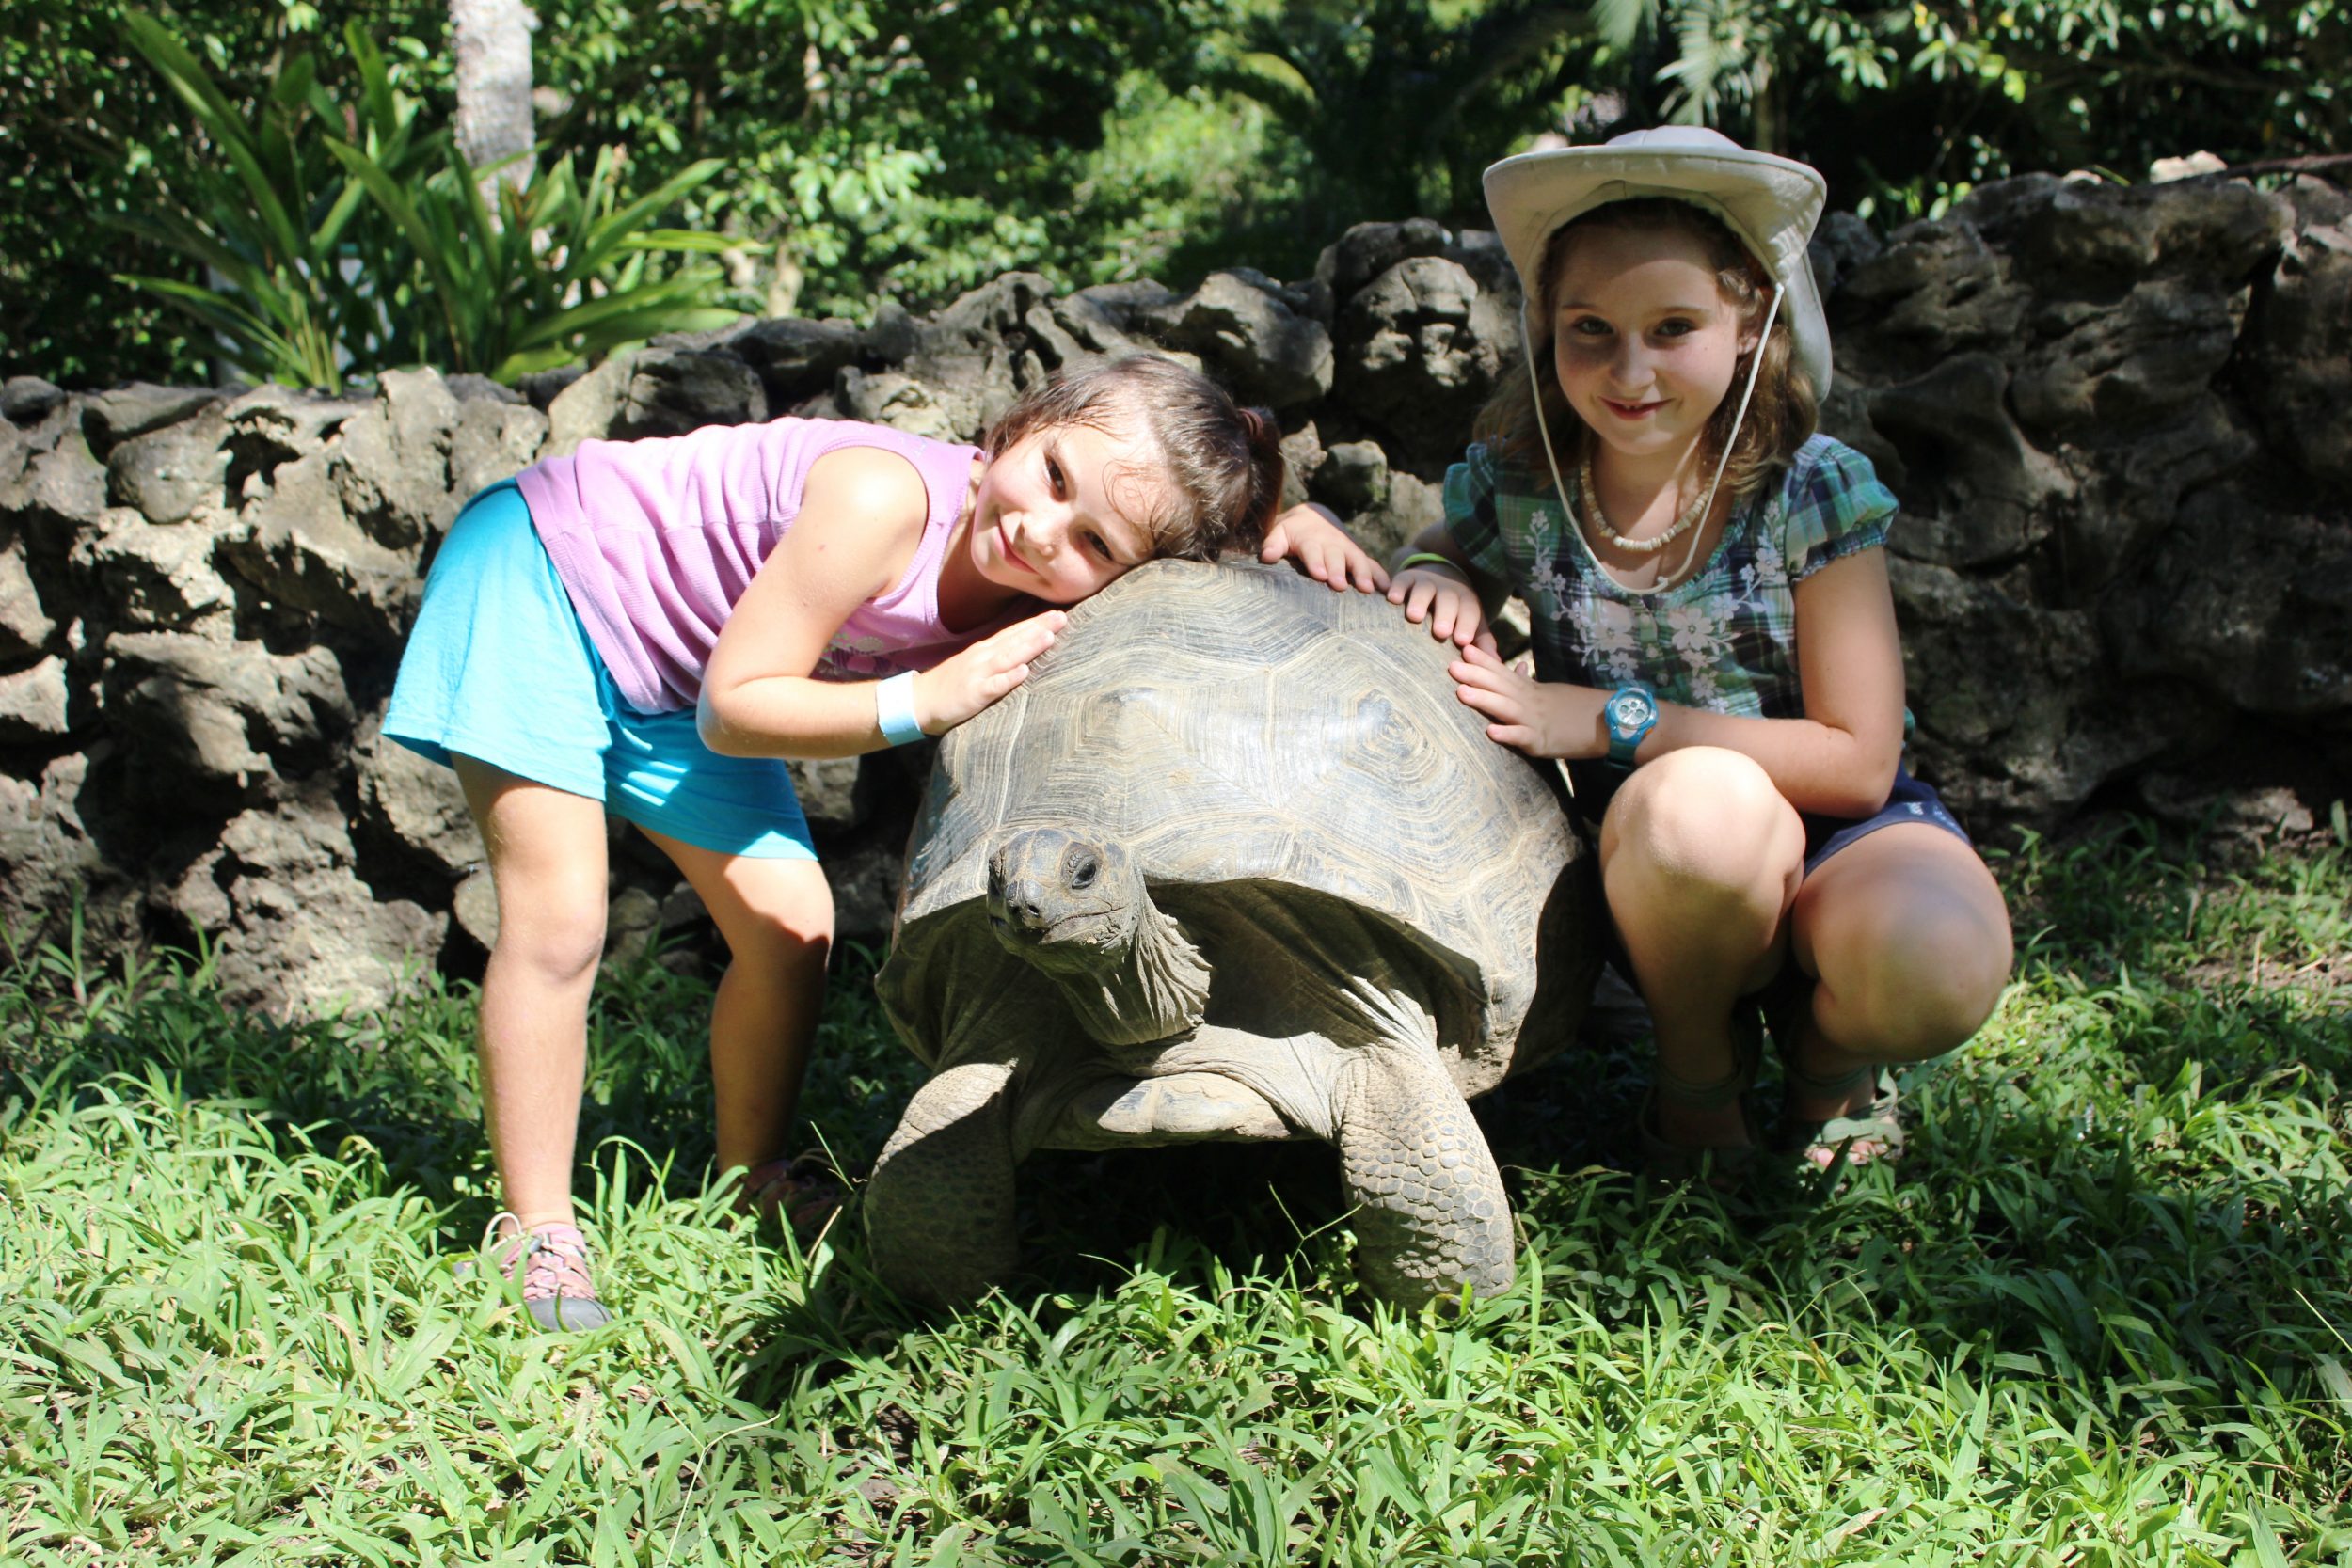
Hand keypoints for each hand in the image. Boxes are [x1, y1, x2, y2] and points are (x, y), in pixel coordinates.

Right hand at [913, 609, 1066, 731]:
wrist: (917, 701)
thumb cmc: (948, 686)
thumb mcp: (973, 666)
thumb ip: (995, 659)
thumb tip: (1022, 654)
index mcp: (984, 650)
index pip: (1013, 632)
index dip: (1035, 623)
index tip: (1056, 614)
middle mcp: (982, 657)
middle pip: (1014, 639)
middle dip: (1039, 628)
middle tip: (1062, 617)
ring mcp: (977, 674)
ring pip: (1007, 657)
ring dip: (1028, 646)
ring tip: (1049, 636)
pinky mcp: (973, 694)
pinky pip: (993, 685)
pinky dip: (1009, 677)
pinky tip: (1023, 671)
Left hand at [1260, 503, 1388, 591]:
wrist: (1313, 518)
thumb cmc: (1291, 532)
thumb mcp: (1279, 533)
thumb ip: (1273, 544)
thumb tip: (1265, 555)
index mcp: (1310, 539)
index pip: (1312, 550)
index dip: (1316, 562)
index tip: (1320, 575)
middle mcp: (1331, 543)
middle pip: (1336, 556)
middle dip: (1339, 570)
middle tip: (1341, 586)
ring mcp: (1347, 549)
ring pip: (1357, 560)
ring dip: (1363, 574)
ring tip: (1367, 589)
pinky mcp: (1358, 555)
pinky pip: (1372, 564)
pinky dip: (1380, 575)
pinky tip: (1388, 589)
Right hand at [1386, 564, 1497, 653]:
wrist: (1440, 574)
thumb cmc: (1456, 611)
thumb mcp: (1472, 622)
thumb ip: (1482, 642)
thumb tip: (1495, 662)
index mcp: (1466, 602)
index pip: (1470, 612)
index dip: (1467, 625)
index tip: (1463, 641)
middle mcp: (1447, 591)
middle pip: (1448, 600)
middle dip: (1446, 615)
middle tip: (1441, 632)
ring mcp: (1426, 583)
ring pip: (1424, 589)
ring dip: (1420, 601)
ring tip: (1414, 617)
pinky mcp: (1407, 578)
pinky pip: (1402, 581)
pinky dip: (1397, 588)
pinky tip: (1393, 599)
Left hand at [1448, 644, 1605, 757]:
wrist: (1611, 723)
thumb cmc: (1578, 709)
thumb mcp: (1550, 692)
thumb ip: (1528, 683)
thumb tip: (1517, 667)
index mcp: (1530, 691)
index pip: (1503, 672)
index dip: (1483, 661)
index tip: (1463, 647)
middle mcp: (1530, 702)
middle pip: (1499, 686)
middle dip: (1474, 675)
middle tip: (1451, 665)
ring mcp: (1536, 721)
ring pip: (1506, 708)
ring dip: (1483, 700)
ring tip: (1461, 692)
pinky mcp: (1543, 742)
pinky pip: (1523, 738)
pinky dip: (1508, 734)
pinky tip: (1490, 732)